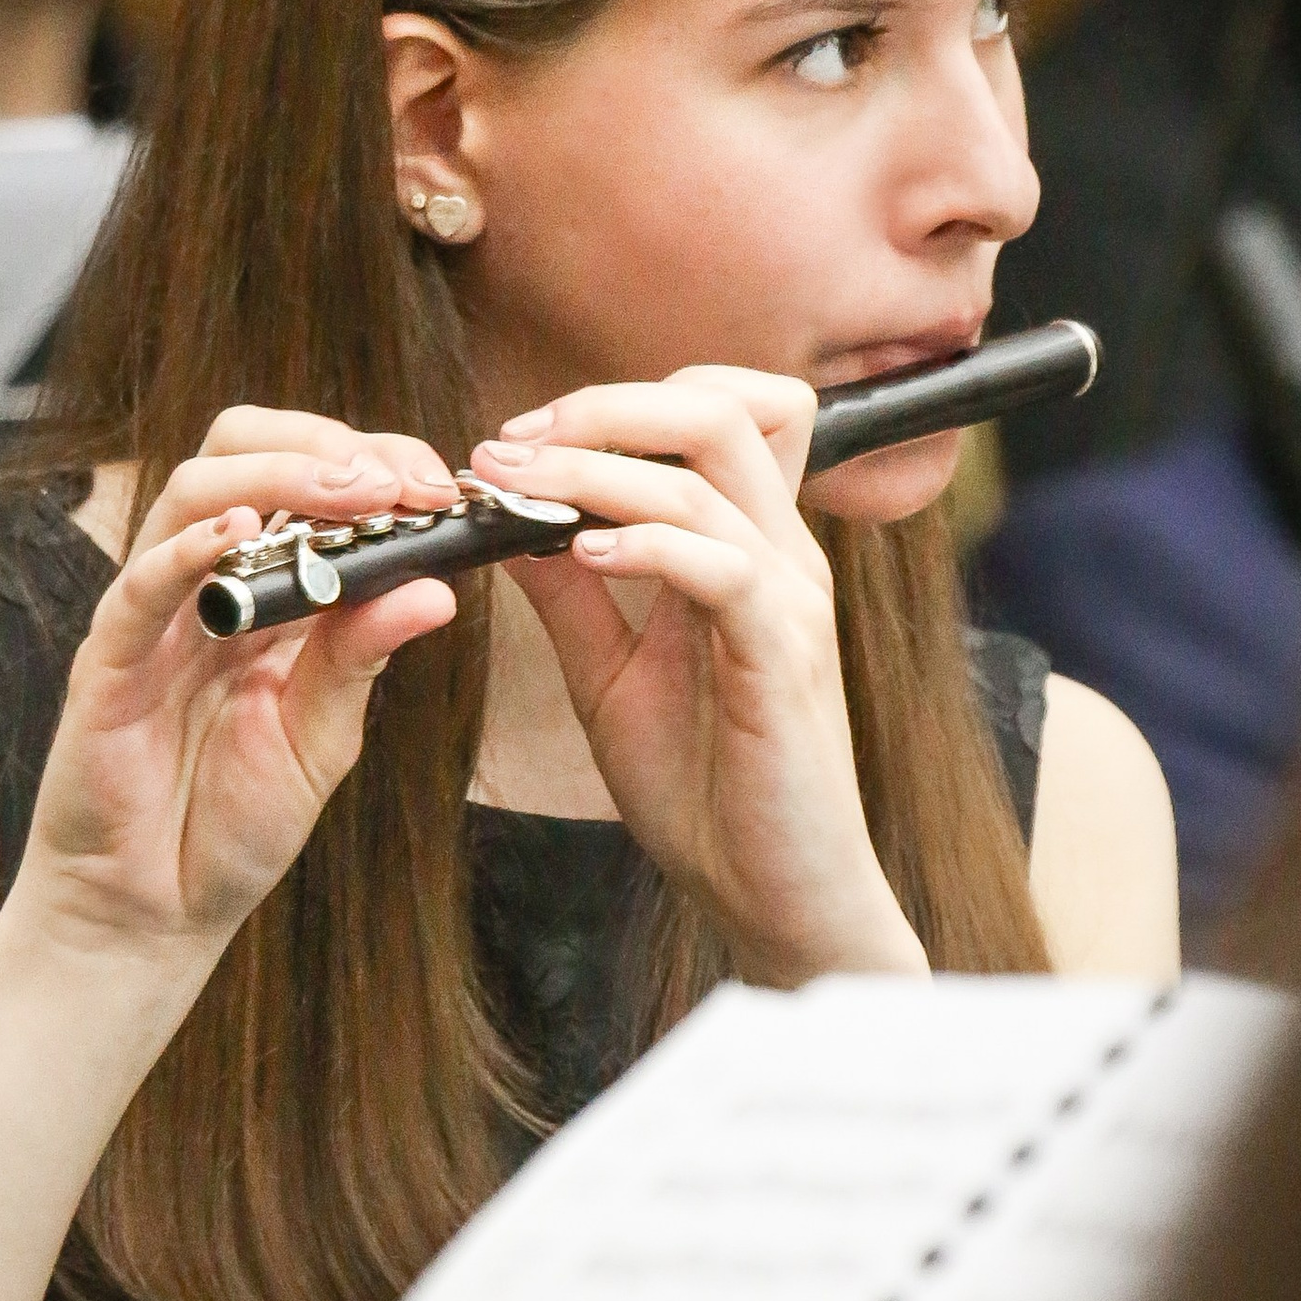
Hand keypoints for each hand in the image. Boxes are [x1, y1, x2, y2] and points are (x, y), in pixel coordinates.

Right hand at [13, 410, 461, 968]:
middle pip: (242, 452)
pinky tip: (238, 538)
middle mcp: (207, 583)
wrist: (156, 909)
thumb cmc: (233, 822)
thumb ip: (364, 659)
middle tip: (397, 481)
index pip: (307, 478)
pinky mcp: (108, 662)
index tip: (437, 486)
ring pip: (192, 492)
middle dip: (325, 448)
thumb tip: (440, 590)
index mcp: (268, 591)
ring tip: (345, 494)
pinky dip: (186, 550)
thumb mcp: (322, 737)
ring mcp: (153, 615)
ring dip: (275, 478)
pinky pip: (138, 587)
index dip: (372, 463)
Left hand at [470, 368, 925, 987]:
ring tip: (514, 487)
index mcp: (748, 550)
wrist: (774, 896)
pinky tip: (582, 553)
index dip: (621, 403)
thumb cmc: (707, 791)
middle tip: (513, 442)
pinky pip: (721, 566)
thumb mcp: (611, 679)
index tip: (522, 440)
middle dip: (603, 406)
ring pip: (709, 472)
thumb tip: (510, 526)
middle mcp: (782, 556)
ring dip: (595, 467)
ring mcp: (790, 600)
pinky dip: (646, 543)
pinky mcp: (784, 656)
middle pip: (720, 407)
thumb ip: (572, 599)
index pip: (720, 412)